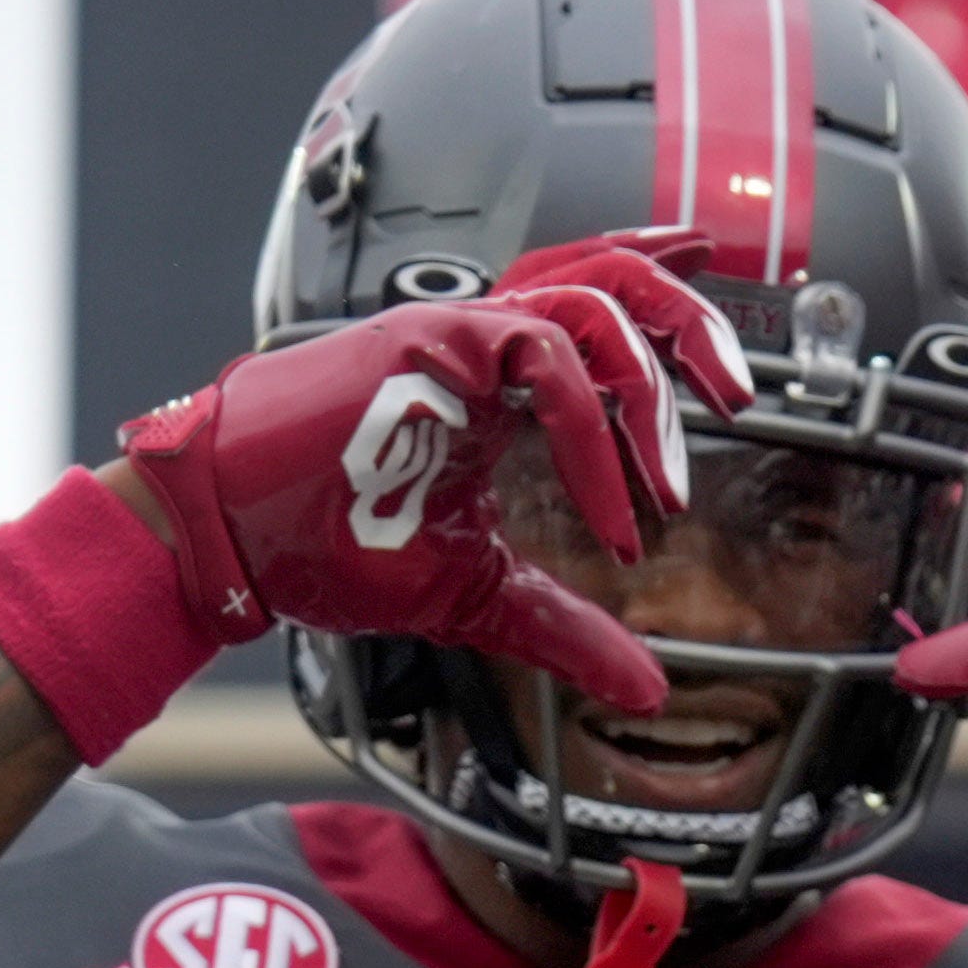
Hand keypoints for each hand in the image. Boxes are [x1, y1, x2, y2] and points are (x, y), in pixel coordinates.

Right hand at [113, 230, 752, 713]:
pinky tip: (616, 516)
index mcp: (491, 378)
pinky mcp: (432, 343)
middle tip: (738, 397)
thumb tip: (649, 689)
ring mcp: (456, 335)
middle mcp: (481, 342)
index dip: (656, 283)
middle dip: (690, 321)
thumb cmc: (325, 546)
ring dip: (654, 383)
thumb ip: (568, 631)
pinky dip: (596, 441)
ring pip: (590, 298)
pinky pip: (548, 360)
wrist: (229, 535)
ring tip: (679, 476)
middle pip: (610, 278)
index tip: (713, 301)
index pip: (589, 299)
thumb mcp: (479, 597)